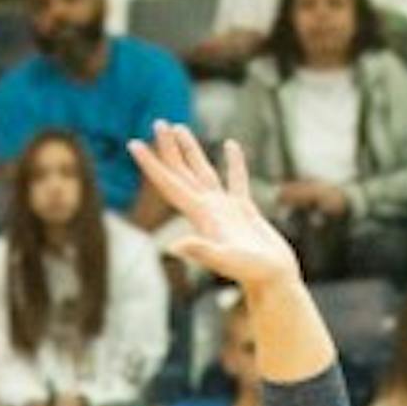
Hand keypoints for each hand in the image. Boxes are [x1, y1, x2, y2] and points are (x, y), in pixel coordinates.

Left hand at [128, 123, 296, 289]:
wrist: (273, 283)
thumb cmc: (252, 273)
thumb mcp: (227, 260)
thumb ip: (203, 251)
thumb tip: (175, 246)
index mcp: (200, 216)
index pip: (169, 184)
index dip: (151, 164)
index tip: (133, 144)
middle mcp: (208, 210)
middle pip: (182, 172)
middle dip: (168, 148)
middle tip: (158, 122)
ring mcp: (225, 210)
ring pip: (203, 172)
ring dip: (191, 151)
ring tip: (180, 128)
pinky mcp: (244, 211)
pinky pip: (236, 179)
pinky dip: (233, 162)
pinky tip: (231, 145)